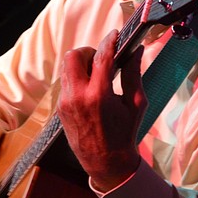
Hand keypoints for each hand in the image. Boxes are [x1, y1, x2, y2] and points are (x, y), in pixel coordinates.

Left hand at [58, 29, 145, 191]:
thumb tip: (137, 51)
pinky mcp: (60, 108)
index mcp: (99, 95)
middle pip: (74, 56)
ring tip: (97, 74)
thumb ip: (134, 74)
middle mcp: (78, 96)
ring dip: (81, 64)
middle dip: (88, 51)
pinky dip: (77, 78)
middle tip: (102, 59)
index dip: (109, 41)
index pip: (102, 57)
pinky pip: (66, 82)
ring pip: (66, 67)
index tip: (116, 34)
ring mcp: (66, 102)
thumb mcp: (136, 104)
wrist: (105, 163)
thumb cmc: (125, 134)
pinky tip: (91, 89)